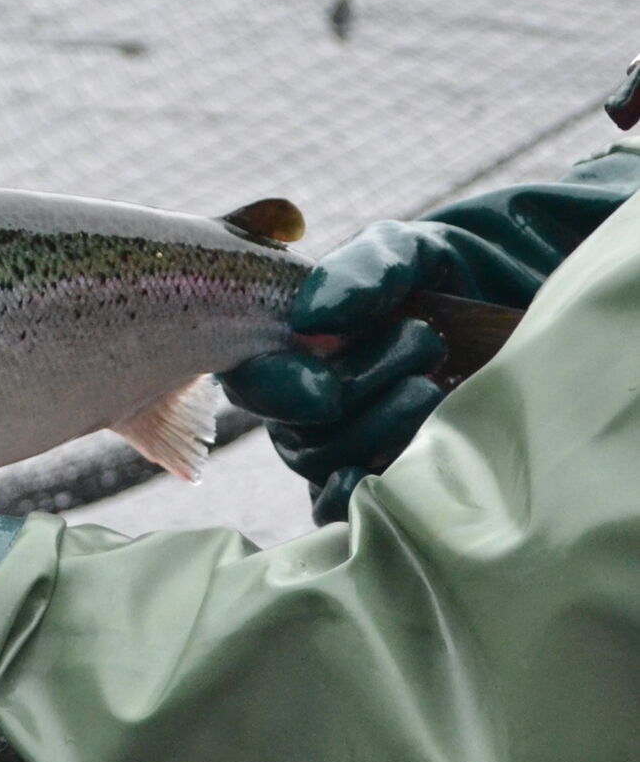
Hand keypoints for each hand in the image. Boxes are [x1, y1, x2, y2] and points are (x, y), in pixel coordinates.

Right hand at [224, 150, 639, 521]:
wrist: (506, 308)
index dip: (281, 389)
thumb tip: (314, 319)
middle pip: (298, 430)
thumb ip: (362, 270)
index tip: (326, 386)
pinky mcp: (380, 481)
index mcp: (293, 347)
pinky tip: (390, 481)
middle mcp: (307, 406)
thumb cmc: (438, 278)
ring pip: (327, 466)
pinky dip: (357, 501)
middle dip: (359, 388)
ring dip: (379, 429)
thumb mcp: (404, 251)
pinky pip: (343, 510)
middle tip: (422, 342)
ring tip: (434, 388)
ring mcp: (343, 447)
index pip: (256, 381)